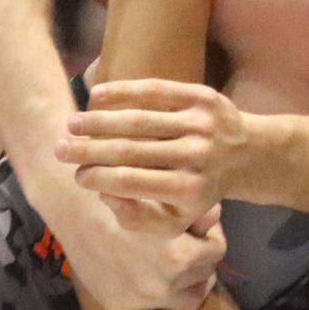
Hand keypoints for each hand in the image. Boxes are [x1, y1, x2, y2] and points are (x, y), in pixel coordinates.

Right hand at [52, 193, 226, 309]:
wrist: (75, 210)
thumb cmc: (119, 196)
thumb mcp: (160, 201)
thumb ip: (192, 216)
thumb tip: (219, 214)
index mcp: (179, 255)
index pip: (217, 252)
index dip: (211, 237)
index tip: (200, 231)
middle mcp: (164, 283)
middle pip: (204, 277)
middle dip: (200, 261)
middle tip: (188, 248)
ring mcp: (144, 301)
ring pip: (188, 305)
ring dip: (190, 290)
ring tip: (182, 275)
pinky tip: (166, 303)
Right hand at [57, 79, 252, 231]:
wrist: (247, 155)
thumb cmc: (199, 190)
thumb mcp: (176, 219)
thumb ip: (140, 219)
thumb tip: (107, 199)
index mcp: (189, 190)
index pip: (132, 182)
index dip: (98, 178)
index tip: (76, 176)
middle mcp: (196, 156)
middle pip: (131, 151)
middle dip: (90, 150)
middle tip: (61, 150)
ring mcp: (200, 124)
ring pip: (140, 119)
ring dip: (100, 120)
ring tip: (72, 124)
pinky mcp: (201, 97)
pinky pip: (156, 89)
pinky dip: (123, 91)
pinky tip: (97, 96)